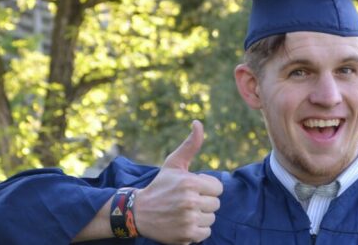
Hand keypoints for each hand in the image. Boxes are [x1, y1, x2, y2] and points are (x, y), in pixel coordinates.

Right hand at [134, 120, 223, 244]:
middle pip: (215, 204)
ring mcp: (188, 219)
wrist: (139, 212)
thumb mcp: (173, 164)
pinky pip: (206, 233)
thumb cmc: (160, 185)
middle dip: (203, 202)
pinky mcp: (187, 235)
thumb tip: (198, 123)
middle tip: (185, 201)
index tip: (192, 189)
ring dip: (200, 216)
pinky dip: (197, 230)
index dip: (206, 188)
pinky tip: (183, 223)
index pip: (218, 188)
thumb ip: (190, 145)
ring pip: (211, 219)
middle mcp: (190, 201)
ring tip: (183, 212)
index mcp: (190, 182)